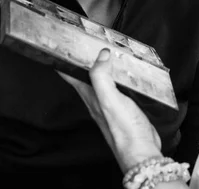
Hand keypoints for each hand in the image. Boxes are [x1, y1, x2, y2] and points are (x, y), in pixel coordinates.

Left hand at [59, 49, 161, 172]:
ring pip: (100, 82)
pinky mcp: (124, 107)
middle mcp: (98, 100)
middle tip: (81, 47)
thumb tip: (101, 55)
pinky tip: (123, 75)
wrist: (140, 151)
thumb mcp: (109, 100)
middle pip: (85, 78)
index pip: (71, 76)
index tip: (58, 49)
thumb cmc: (124, 130)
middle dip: (82, 62)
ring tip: (102, 55)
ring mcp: (110, 104)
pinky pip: (116, 88)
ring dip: (100, 69)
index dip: (63, 62)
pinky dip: (117, 78)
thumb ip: (102, 77)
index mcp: (91, 97)